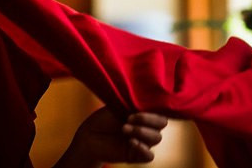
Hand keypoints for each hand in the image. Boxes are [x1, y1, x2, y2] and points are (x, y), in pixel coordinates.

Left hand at [53, 107, 167, 167]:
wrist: (89, 136)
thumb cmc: (103, 119)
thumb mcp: (118, 106)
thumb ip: (133, 103)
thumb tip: (146, 96)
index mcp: (144, 114)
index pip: (159, 111)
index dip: (152, 111)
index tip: (135, 110)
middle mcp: (146, 127)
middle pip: (162, 124)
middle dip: (147, 120)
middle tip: (129, 118)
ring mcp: (143, 141)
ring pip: (156, 138)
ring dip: (141, 131)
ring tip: (124, 128)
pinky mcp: (137, 155)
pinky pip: (149, 155)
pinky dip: (143, 149)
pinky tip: (131, 142)